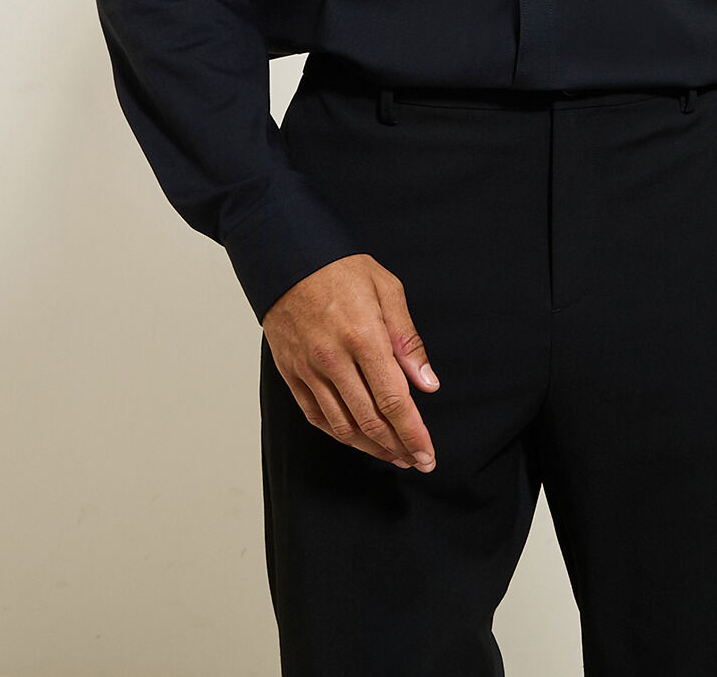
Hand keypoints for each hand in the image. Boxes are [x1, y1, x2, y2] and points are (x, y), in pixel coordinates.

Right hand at [262, 253, 440, 471]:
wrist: (288, 257)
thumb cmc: (341, 269)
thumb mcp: (387, 290)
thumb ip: (408, 341)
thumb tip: (427, 383)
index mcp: (364, 337)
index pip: (394, 401)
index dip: (414, 434)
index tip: (428, 454)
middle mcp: (333, 360)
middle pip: (370, 421)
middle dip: (398, 447)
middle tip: (417, 460)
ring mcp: (309, 370)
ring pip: (342, 426)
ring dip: (371, 448)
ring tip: (393, 455)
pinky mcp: (291, 373)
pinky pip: (317, 416)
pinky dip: (339, 434)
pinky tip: (358, 439)